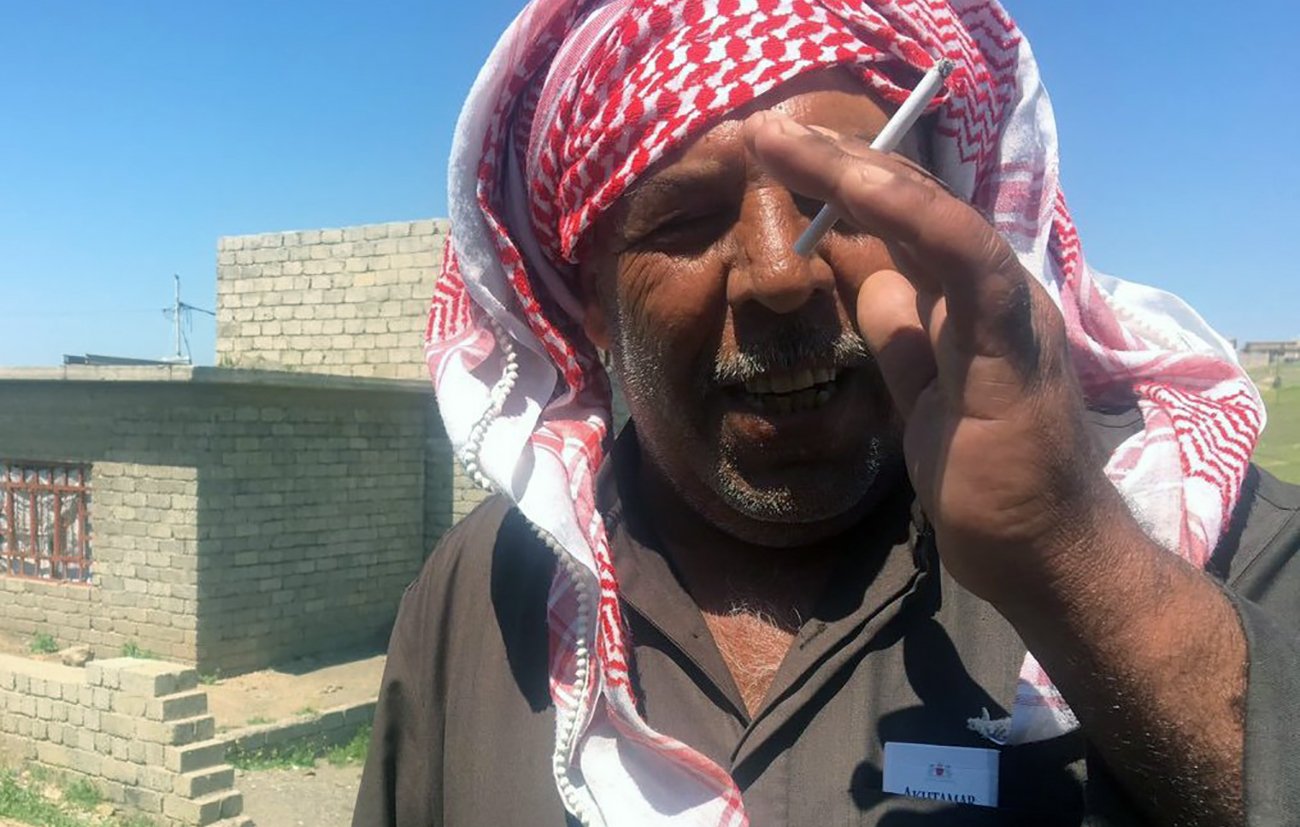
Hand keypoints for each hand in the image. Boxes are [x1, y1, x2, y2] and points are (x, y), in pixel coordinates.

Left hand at [744, 110, 1123, 608]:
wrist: (1042, 555)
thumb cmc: (990, 481)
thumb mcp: (923, 394)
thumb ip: (904, 335)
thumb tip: (873, 281)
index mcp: (972, 302)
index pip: (905, 222)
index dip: (845, 183)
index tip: (780, 159)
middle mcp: (994, 291)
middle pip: (914, 203)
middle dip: (837, 161)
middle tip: (766, 132)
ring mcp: (1010, 311)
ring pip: (937, 215)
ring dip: (859, 172)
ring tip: (789, 144)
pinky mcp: (1013, 346)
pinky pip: (968, 264)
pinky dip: (915, 217)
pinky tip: (858, 186)